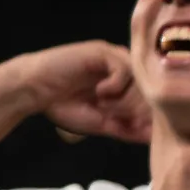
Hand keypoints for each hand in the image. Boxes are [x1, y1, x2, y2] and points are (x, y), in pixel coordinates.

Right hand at [21, 42, 150, 142]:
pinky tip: (100, 92)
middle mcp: (124, 68)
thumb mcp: (103, 124)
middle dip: (135, 109)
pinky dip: (116, 85)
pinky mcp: (102, 52)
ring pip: (140, 79)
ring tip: (105, 106)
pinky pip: (124, 68)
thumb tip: (155, 138)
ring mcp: (114, 58)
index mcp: (126, 84)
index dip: (146, 115)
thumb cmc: (65, 106)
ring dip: (125, 98)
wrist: (33, 92)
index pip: (152, 97)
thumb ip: (130, 129)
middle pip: (150, 89)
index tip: (129, 125)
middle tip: (113, 115)